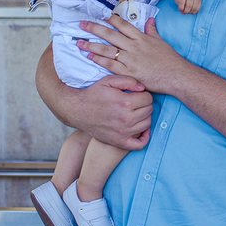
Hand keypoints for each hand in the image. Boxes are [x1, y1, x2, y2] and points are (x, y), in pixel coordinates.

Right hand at [35, 47, 152, 149]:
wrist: (77, 110)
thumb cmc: (93, 94)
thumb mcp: (108, 81)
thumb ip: (128, 80)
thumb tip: (143, 88)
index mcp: (125, 102)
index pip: (148, 98)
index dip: (143, 94)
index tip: (136, 94)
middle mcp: (126, 119)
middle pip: (149, 110)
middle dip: (144, 104)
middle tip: (135, 102)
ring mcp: (123, 132)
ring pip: (147, 124)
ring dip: (144, 117)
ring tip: (135, 112)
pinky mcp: (119, 142)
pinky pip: (139, 144)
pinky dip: (145, 138)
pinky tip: (142, 130)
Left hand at [79, 16, 186, 93]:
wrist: (176, 75)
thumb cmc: (170, 60)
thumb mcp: (161, 42)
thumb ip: (152, 30)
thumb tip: (149, 20)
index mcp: (141, 38)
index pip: (122, 25)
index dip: (109, 19)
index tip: (98, 14)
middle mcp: (134, 47)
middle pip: (110, 35)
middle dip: (94, 29)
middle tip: (81, 25)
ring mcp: (130, 60)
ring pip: (107, 50)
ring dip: (91, 46)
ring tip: (79, 43)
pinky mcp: (129, 72)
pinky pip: (111, 65)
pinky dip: (99, 61)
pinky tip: (90, 57)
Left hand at [174, 0, 200, 14]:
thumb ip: (179, 4)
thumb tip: (183, 10)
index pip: (182, 3)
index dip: (180, 8)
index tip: (180, 10)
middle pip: (189, 6)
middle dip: (185, 11)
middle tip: (183, 12)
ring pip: (194, 8)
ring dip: (189, 12)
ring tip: (186, 12)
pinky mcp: (199, 0)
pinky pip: (198, 8)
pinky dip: (194, 11)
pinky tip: (190, 11)